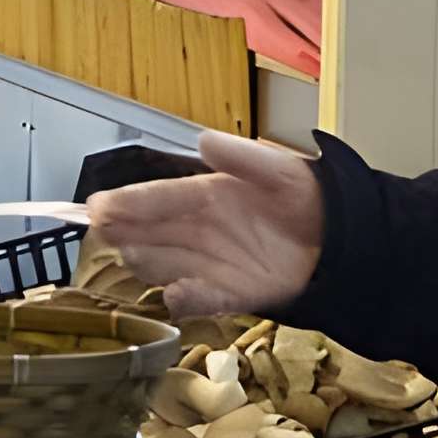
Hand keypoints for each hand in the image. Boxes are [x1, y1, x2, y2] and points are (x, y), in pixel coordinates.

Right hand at [85, 132, 324, 316]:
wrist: (340, 236)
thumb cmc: (305, 196)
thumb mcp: (278, 168)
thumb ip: (242, 156)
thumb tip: (203, 139)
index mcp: (204, 196)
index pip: (156, 198)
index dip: (126, 201)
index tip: (96, 206)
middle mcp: (198, 231)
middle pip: (149, 233)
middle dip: (123, 232)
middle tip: (103, 232)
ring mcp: (212, 264)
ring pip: (164, 265)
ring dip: (148, 262)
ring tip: (134, 254)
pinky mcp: (233, 293)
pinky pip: (203, 298)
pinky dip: (189, 298)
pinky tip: (177, 295)